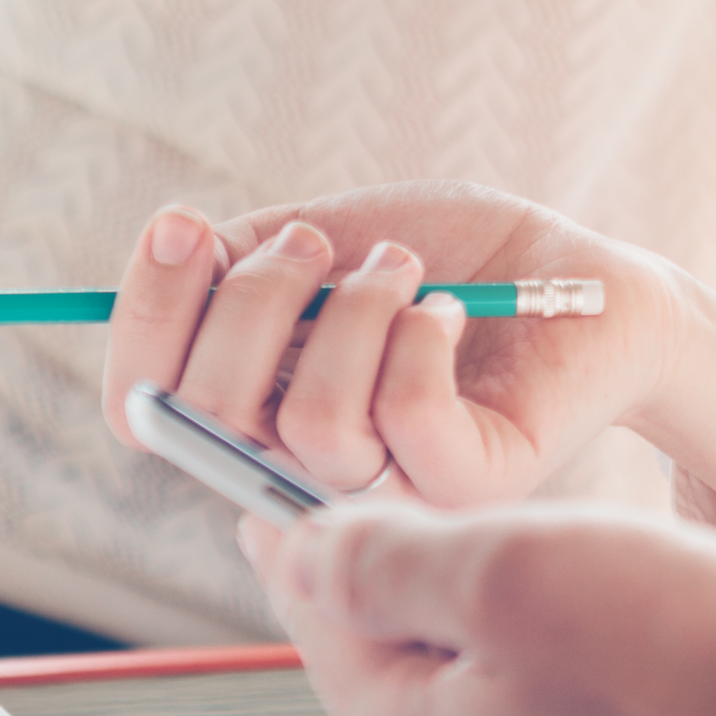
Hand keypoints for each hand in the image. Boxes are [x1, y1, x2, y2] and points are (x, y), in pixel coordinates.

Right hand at [100, 184, 683, 509]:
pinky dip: (421, 337)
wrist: (573, 274)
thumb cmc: (444, 255)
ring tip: (406, 270)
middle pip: (211, 410)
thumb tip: (168, 247)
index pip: (143, 406)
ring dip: (356, 310)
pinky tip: (451, 313)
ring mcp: (387, 487)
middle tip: (320, 246)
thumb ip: (230, 264)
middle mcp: (304, 463)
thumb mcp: (317, 239)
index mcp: (253, 409)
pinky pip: (405, 420)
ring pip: (310, 421)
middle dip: (254, 298)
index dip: (146, 318)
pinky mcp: (468, 485)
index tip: (186, 227)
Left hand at [246, 504, 715, 715]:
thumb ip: (390, 559)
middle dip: (399, 598)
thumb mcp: (519, 567)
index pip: (321, 626)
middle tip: (405, 523)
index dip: (300, 543)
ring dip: (490, 649)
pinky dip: (558, 698)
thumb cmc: (703, 670)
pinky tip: (612, 659)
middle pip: (396, 678)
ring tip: (534, 582)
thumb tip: (304, 549)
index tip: (276, 500)